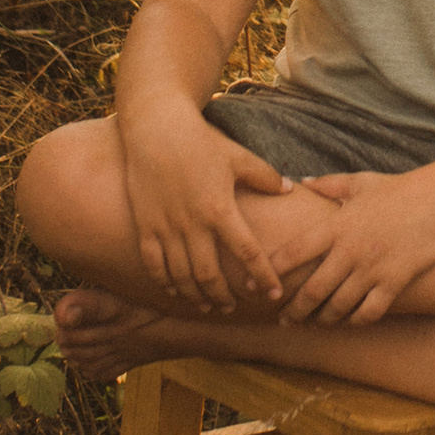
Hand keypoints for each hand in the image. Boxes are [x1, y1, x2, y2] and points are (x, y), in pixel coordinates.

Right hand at [119, 113, 288, 314]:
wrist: (155, 127)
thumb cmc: (200, 140)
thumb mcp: (237, 155)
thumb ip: (264, 176)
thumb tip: (289, 189)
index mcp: (220, 208)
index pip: (247, 253)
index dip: (263, 276)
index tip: (274, 294)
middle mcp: (192, 223)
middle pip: (210, 275)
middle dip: (224, 297)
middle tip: (233, 307)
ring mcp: (166, 226)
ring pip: (181, 276)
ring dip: (196, 296)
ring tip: (208, 305)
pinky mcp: (145, 224)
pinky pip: (154, 264)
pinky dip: (165, 282)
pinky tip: (175, 291)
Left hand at [277, 170, 434, 326]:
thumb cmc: (399, 189)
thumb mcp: (360, 182)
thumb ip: (327, 185)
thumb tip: (300, 182)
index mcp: (337, 226)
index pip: (293, 253)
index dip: (271, 271)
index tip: (257, 284)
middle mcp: (350, 251)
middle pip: (312, 290)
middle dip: (293, 310)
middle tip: (284, 318)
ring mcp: (372, 269)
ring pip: (337, 306)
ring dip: (321, 319)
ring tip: (313, 323)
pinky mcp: (394, 282)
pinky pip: (368, 312)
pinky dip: (355, 321)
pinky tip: (349, 321)